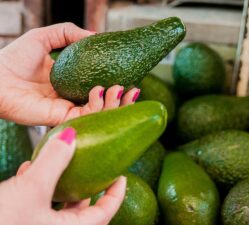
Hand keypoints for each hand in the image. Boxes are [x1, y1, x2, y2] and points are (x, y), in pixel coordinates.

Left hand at [0, 22, 139, 125]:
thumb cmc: (13, 57)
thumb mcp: (44, 37)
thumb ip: (69, 32)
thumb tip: (95, 34)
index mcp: (70, 83)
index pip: (99, 88)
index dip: (116, 86)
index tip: (130, 78)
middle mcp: (71, 98)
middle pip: (104, 105)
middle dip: (121, 100)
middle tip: (133, 89)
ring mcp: (67, 110)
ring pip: (99, 114)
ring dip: (114, 103)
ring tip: (119, 88)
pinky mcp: (61, 118)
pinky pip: (86, 116)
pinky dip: (98, 106)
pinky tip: (100, 91)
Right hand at [0, 127, 126, 224]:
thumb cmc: (1, 223)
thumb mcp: (31, 189)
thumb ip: (54, 161)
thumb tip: (72, 135)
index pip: (105, 212)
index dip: (116, 193)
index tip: (121, 175)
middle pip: (81, 205)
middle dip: (84, 181)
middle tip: (89, 162)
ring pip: (56, 202)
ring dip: (56, 180)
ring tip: (56, 161)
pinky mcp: (20, 220)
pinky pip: (35, 203)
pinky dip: (35, 186)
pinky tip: (28, 170)